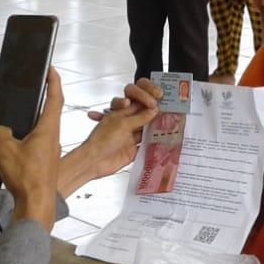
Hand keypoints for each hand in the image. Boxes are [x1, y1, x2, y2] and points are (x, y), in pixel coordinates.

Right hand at [0, 68, 63, 230]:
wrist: (35, 206)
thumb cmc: (26, 175)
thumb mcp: (5, 148)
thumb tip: (0, 132)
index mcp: (48, 129)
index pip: (55, 98)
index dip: (53, 81)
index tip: (51, 69)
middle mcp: (51, 139)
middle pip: (41, 117)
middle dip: (29, 109)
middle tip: (20, 101)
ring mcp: (46, 153)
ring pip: (28, 138)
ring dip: (11, 138)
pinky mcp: (40, 167)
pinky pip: (22, 155)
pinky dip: (7, 157)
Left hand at [59, 80, 159, 197]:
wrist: (94, 161)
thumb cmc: (102, 139)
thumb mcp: (123, 124)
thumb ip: (139, 118)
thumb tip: (154, 111)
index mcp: (121, 114)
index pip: (137, 105)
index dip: (149, 103)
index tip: (160, 102)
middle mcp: (126, 125)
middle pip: (143, 118)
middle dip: (154, 116)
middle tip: (168, 113)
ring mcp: (129, 138)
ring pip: (145, 131)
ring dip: (155, 130)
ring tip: (169, 126)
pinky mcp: (132, 151)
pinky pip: (145, 146)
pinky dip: (153, 144)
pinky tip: (163, 141)